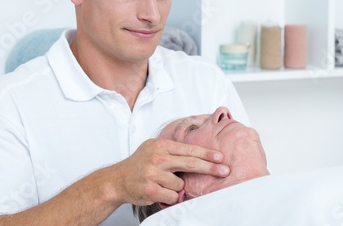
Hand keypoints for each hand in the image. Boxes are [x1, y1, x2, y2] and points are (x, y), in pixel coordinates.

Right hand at [112, 138, 229, 205]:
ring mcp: (153, 173)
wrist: (117, 180)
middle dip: (210, 167)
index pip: (188, 149)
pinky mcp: (150, 189)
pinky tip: (159, 191)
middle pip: (190, 163)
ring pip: (180, 184)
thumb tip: (199, 155)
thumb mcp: (154, 149)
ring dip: (177, 188)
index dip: (206, 154)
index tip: (220, 157)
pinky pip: (172, 196)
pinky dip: (169, 197)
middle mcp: (157, 158)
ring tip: (163, 183)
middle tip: (224, 170)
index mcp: (160, 146)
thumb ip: (173, 150)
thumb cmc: (139, 164)